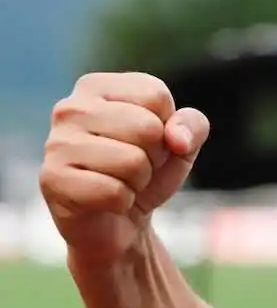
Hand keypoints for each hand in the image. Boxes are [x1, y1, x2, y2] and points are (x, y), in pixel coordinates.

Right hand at [39, 72, 210, 265]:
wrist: (120, 221)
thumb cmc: (147, 171)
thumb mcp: (181, 144)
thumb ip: (193, 125)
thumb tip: (177, 139)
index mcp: (97, 87)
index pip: (156, 95)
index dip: (166, 127)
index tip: (148, 142)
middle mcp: (71, 108)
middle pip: (147, 128)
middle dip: (154, 157)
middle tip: (135, 167)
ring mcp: (57, 143)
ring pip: (133, 162)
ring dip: (138, 181)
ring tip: (120, 182)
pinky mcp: (51, 179)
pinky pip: (114, 193)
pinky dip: (122, 202)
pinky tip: (105, 201)